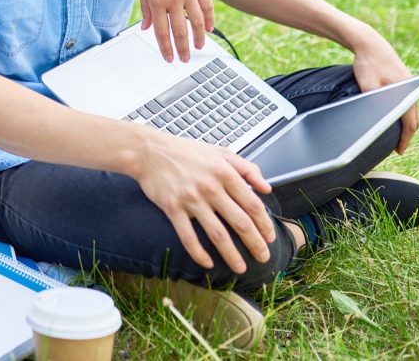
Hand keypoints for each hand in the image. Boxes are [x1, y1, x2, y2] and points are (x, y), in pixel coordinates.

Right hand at [133, 129, 275, 273]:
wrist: (149, 150)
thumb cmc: (184, 151)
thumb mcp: (219, 152)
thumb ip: (246, 167)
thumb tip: (266, 187)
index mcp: (224, 172)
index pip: (252, 204)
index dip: (264, 224)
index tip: (270, 237)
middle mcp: (210, 187)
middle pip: (240, 222)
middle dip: (255, 244)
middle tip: (264, 258)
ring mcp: (190, 199)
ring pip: (217, 233)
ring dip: (232, 254)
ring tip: (241, 268)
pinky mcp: (172, 207)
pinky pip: (188, 236)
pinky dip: (199, 253)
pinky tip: (208, 263)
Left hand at [138, 0, 213, 62]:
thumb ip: (145, 7)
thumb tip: (146, 27)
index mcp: (156, 0)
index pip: (161, 31)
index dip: (166, 48)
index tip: (168, 58)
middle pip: (181, 31)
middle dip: (183, 48)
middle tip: (184, 59)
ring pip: (197, 21)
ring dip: (198, 38)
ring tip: (198, 47)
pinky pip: (207, 6)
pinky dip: (209, 20)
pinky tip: (208, 29)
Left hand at [350, 31, 418, 153]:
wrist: (370, 43)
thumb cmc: (367, 64)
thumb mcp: (368, 86)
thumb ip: (375, 103)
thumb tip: (381, 122)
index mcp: (406, 91)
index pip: (409, 122)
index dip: (405, 139)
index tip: (400, 151)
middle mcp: (412, 88)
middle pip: (414, 118)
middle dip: (407, 134)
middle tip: (398, 148)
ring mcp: (410, 83)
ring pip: (412, 109)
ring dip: (407, 123)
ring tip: (397, 136)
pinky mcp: (404, 79)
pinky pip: (409, 101)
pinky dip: (405, 112)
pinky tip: (395, 117)